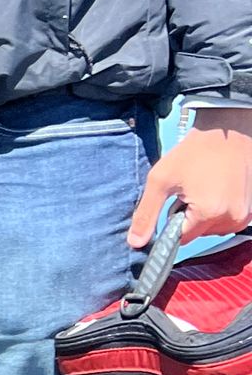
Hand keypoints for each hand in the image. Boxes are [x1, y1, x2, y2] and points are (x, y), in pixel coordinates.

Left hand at [128, 114, 251, 245]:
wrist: (229, 131)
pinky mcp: (251, 210)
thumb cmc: (196, 151)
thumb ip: (147, 214)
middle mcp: (231, 218)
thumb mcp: (161, 179)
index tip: (176, 201)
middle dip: (190, 217)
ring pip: (213, 229)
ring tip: (205, 187)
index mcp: (209, 213)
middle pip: (198, 234)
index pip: (182, 238)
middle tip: (190, 190)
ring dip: (205, 215)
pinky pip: (227, 221)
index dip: (173, 222)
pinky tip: (218, 189)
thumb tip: (135, 243)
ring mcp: (244, 215)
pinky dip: (219, 210)